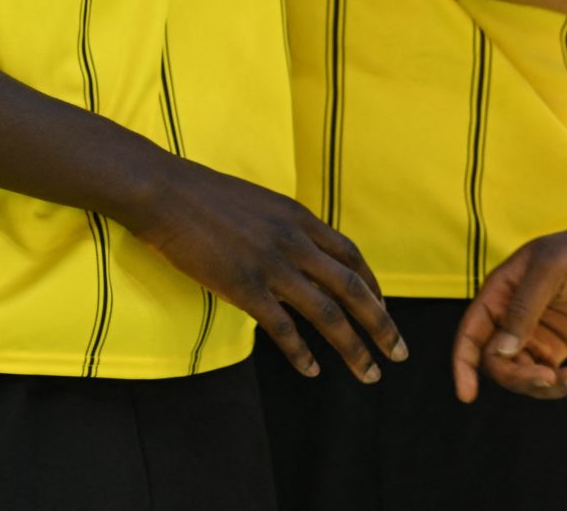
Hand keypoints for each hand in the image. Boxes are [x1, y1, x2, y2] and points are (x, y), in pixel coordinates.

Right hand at [127, 158, 406, 383]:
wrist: (167, 194)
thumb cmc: (207, 196)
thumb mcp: (262, 204)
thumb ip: (286, 228)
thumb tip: (301, 250)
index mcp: (300, 219)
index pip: (352, 256)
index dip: (373, 285)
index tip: (383, 308)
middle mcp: (296, 243)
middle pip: (353, 289)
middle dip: (381, 324)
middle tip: (398, 352)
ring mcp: (272, 266)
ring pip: (328, 314)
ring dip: (353, 348)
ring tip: (368, 373)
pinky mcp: (245, 288)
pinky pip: (283, 328)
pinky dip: (302, 353)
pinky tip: (312, 370)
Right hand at [452, 219, 566, 401]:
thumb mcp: (550, 271)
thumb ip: (524, 309)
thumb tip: (501, 350)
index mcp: (499, 294)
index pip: (470, 333)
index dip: (463, 364)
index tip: (467, 394)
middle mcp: (510, 317)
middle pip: (495, 361)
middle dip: (517, 377)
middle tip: (547, 377)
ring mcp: (534, 333)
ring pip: (520, 373)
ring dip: (541, 385)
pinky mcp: (556, 346)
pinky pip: (546, 375)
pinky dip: (558, 384)